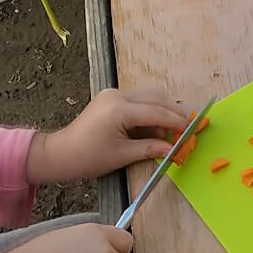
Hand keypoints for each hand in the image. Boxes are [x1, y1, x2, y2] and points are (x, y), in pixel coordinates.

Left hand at [28, 87, 194, 184]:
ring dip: (164, 110)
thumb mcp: (122, 156)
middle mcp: (118, 95)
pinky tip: (156, 126)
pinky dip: (152, 110)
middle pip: (157, 97)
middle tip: (187, 129)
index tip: (192, 131)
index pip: (157, 112)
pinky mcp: (112, 97)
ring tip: (172, 131)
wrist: (59, 153)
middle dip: (175, 113)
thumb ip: (151, 148)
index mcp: (119, 109)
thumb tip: (174, 149)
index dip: (177, 122)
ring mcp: (114, 94)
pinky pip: (140, 99)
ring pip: (150, 95)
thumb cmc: (88, 158)